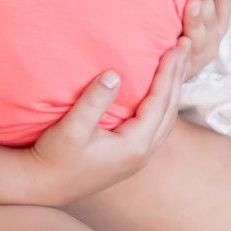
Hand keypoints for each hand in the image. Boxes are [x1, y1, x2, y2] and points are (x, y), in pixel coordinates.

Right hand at [25, 40, 188, 205]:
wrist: (43, 186)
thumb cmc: (55, 157)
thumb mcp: (72, 128)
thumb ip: (94, 101)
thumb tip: (114, 73)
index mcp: (134, 146)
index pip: (159, 102)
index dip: (169, 72)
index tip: (176, 46)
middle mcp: (142, 153)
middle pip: (170, 108)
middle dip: (178, 75)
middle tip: (186, 44)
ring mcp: (137, 157)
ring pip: (167, 118)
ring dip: (173, 88)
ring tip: (179, 61)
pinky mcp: (129, 155)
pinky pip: (157, 124)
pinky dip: (164, 101)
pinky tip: (161, 89)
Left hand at [180, 0, 230, 72]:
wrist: (168, 60)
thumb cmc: (182, 13)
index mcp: (219, 15)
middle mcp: (213, 34)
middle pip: (211, 13)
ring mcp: (199, 53)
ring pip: (200, 36)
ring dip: (196, 20)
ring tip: (190, 5)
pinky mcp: (184, 70)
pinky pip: (185, 62)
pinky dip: (184, 53)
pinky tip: (179, 42)